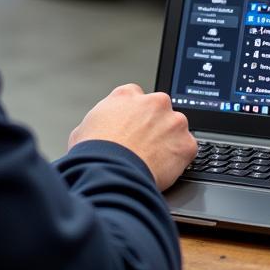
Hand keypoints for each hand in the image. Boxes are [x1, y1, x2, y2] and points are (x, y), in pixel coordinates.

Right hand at [68, 84, 197, 191]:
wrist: (111, 174)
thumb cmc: (94, 155)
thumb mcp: (82, 129)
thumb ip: (98, 121)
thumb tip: (97, 129)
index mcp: (127, 95)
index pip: (136, 96)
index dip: (134, 115)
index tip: (133, 127)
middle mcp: (153, 102)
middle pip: (159, 110)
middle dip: (154, 125)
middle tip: (144, 146)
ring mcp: (173, 121)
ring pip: (176, 128)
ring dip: (169, 141)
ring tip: (154, 160)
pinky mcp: (185, 143)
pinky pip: (187, 149)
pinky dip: (180, 159)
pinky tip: (165, 169)